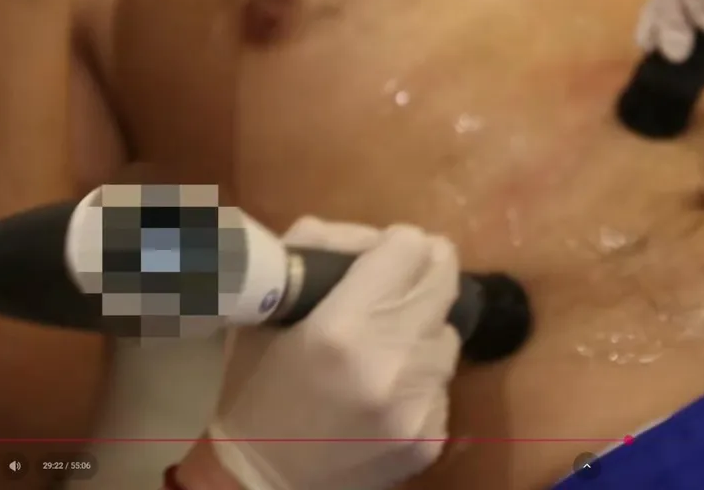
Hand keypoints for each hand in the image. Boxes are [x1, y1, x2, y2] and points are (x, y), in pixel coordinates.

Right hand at [203, 217, 461, 489]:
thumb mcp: (265, 308)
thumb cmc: (255, 389)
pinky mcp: (431, 438)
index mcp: (343, 327)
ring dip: (422, 329)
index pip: (410, 247)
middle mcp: (390, 362)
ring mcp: (417, 404)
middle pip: (444, 280)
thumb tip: (374, 238)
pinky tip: (384, 392)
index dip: (395, 245)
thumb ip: (318, 251)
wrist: (263, 483)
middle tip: (397, 285)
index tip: (382, 257)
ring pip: (448, 333)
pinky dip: (421, 379)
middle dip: (421, 273)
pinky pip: (443, 383)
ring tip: (383, 346)